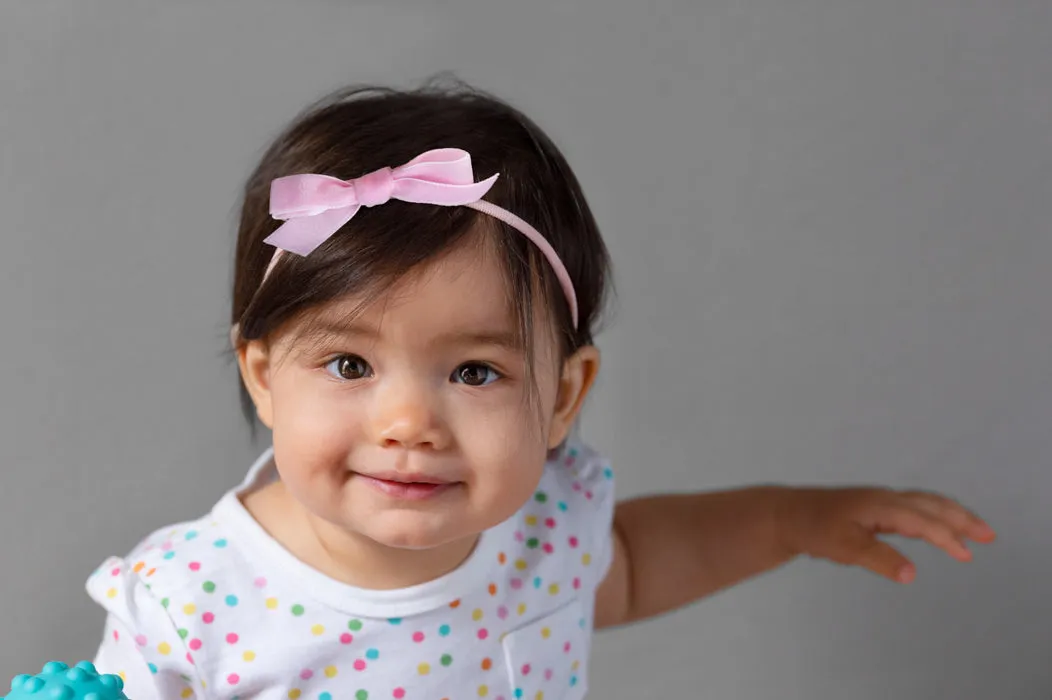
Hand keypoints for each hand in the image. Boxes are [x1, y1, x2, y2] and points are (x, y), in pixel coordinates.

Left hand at [778, 487, 995, 582]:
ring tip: (971, 532)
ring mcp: (878, 500)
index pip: (923, 521)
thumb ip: (878, 559)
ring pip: (923, 503)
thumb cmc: (813, 529)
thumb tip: (912, 574)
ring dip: (950, 515)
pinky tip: (934, 528)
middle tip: (988, 536)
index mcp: (880, 505)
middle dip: (961, 518)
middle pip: (931, 504)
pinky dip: (932, 514)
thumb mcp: (844, 549)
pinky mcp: (872, 506)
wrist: (787, 514)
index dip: (946, 537)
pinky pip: (911, 506)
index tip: (966, 555)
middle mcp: (884, 498)